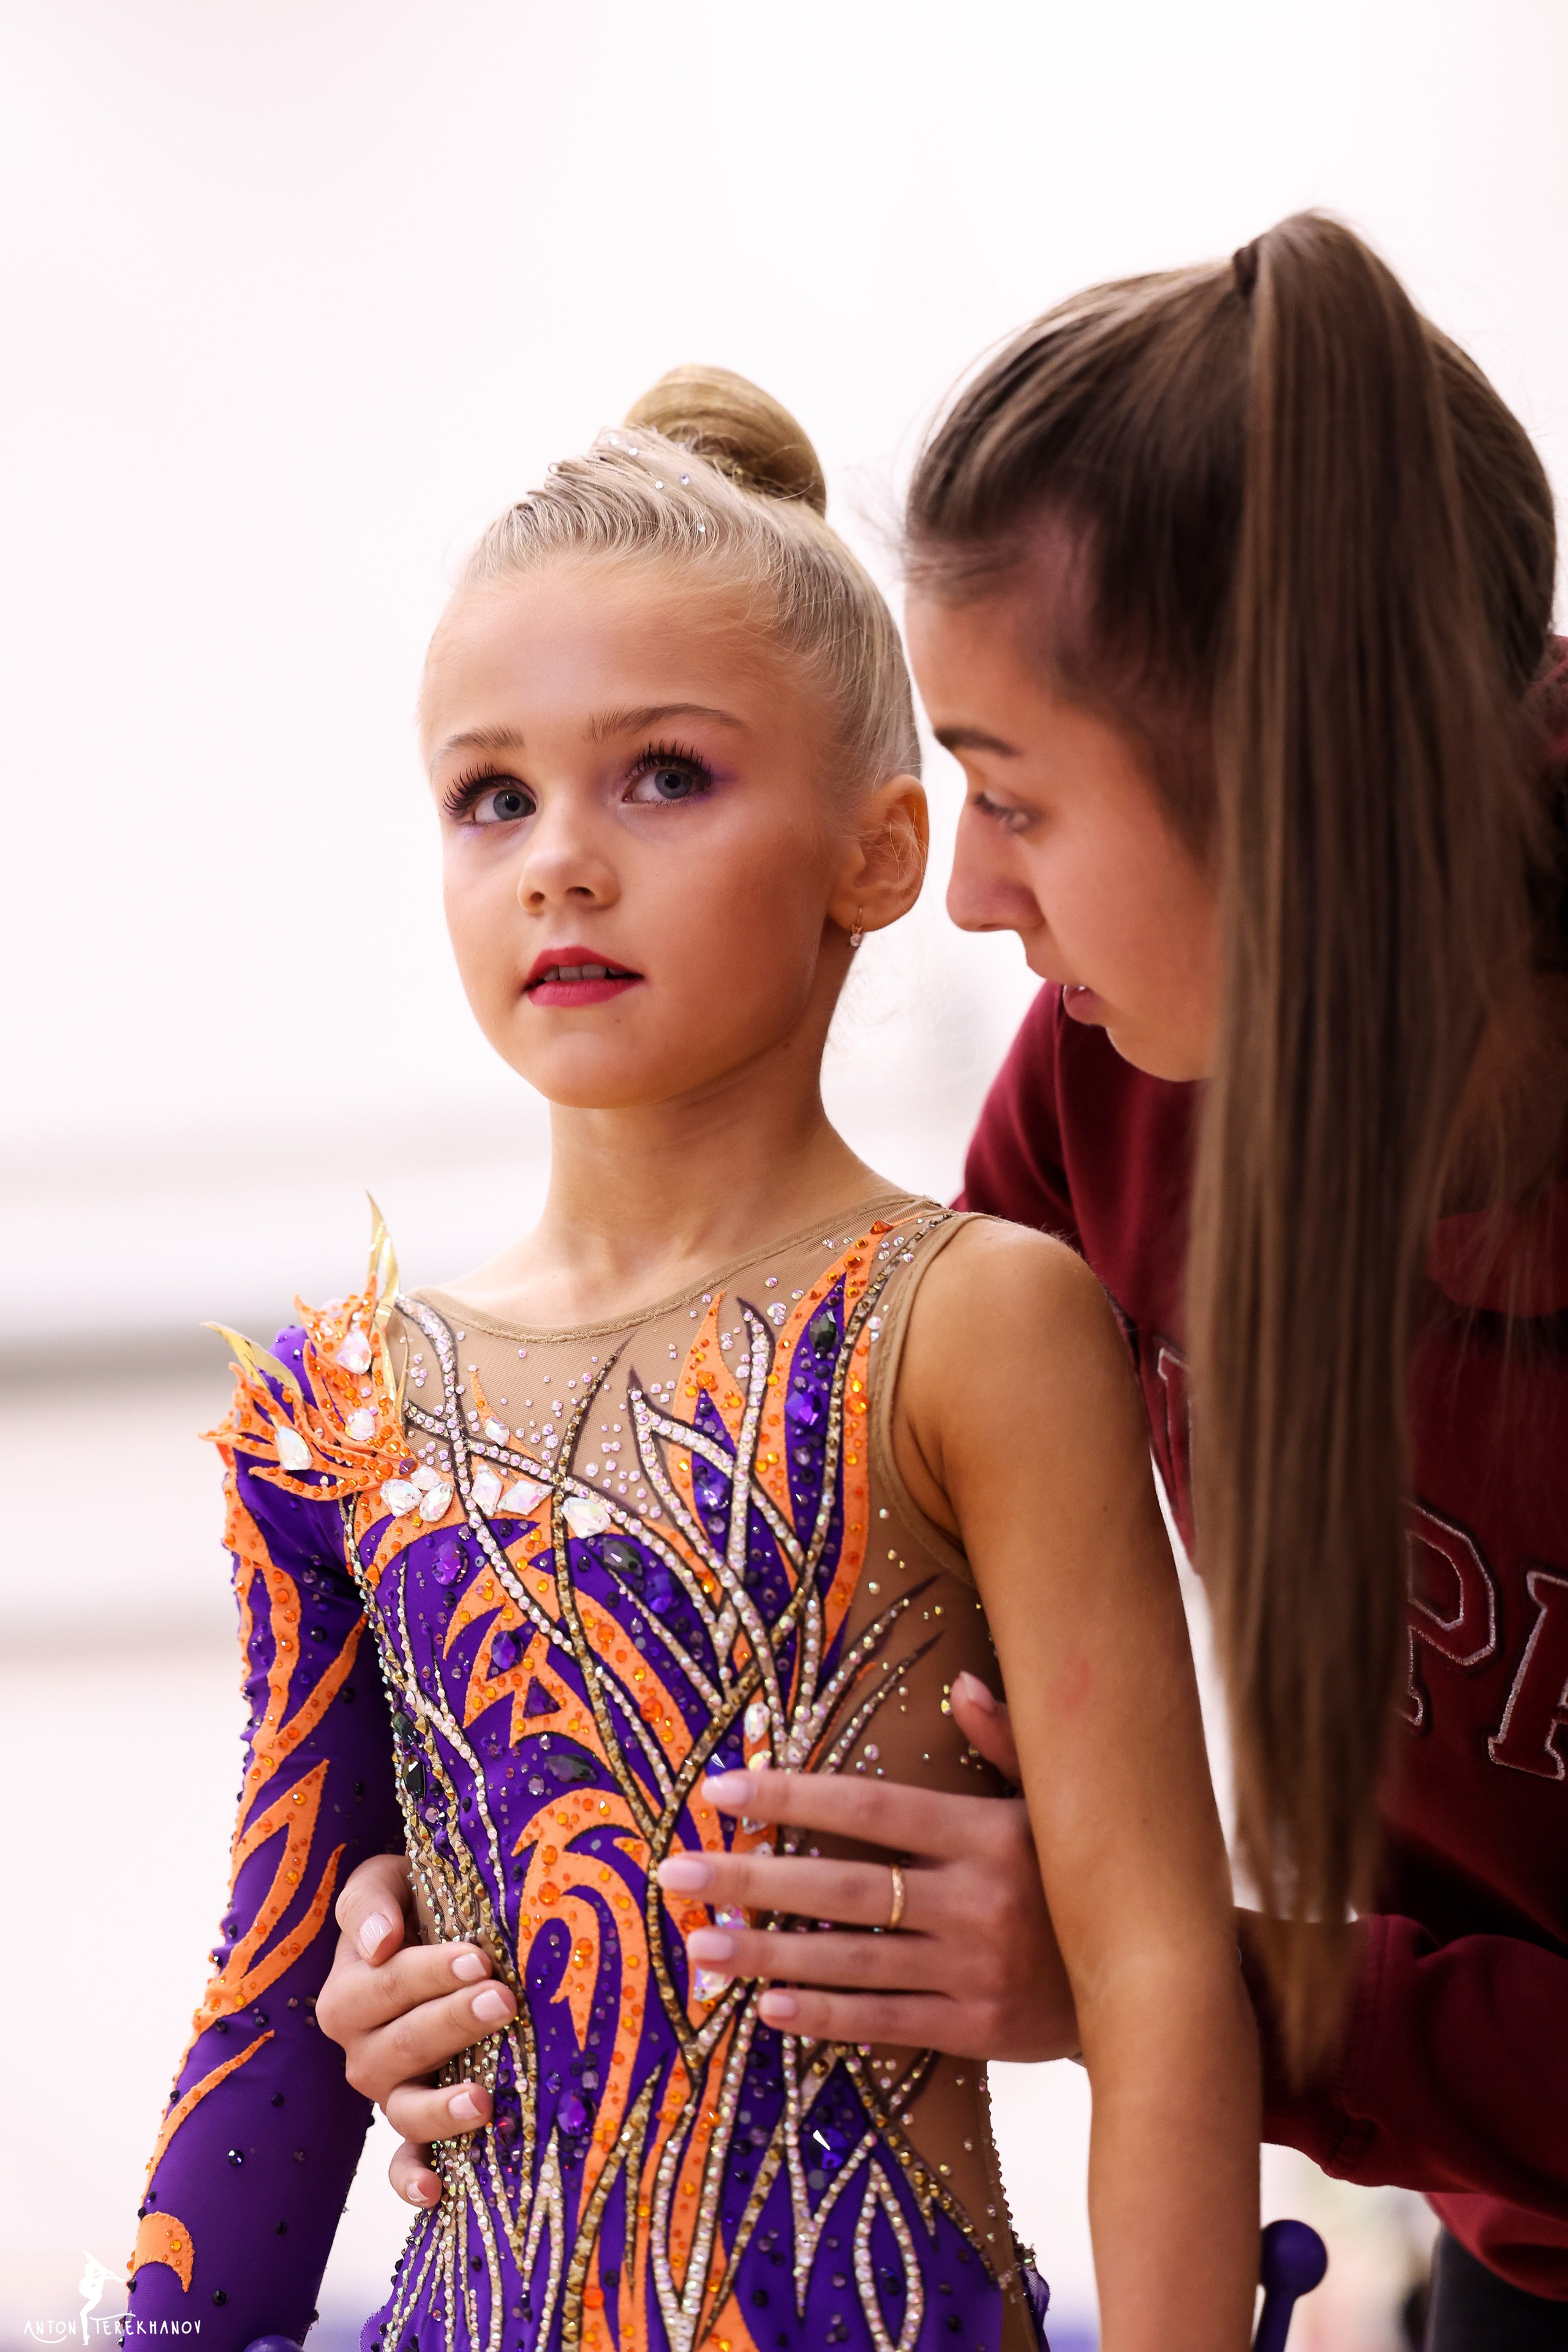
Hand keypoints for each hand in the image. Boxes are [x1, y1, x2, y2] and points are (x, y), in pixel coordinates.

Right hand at [317, 1853, 517, 2207]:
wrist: (432, 1923)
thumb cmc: (412, 1900)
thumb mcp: (385, 1880)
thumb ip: (369, 1903)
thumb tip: (379, 1941)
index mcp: (351, 1988)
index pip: (386, 1983)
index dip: (430, 1974)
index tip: (480, 1958)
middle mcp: (362, 2047)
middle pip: (400, 2045)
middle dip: (453, 2024)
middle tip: (503, 2000)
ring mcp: (388, 2091)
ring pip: (402, 2108)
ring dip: (441, 2108)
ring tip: (482, 2099)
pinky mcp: (412, 2122)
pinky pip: (402, 2162)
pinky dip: (413, 2180)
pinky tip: (437, 2193)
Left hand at [657, 1673, 1079, 2059]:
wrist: (1157, 1980)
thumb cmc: (1084, 1875)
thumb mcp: (1057, 1800)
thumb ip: (1008, 1740)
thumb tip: (960, 1683)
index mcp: (987, 1832)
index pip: (871, 1807)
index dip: (794, 1794)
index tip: (724, 1787)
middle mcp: (976, 1899)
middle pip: (842, 1886)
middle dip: (752, 1877)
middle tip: (676, 1870)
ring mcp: (975, 1970)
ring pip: (851, 1959)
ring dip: (767, 1956)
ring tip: (699, 1945)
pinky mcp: (979, 2030)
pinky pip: (886, 2022)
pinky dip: (826, 2015)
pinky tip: (768, 2006)